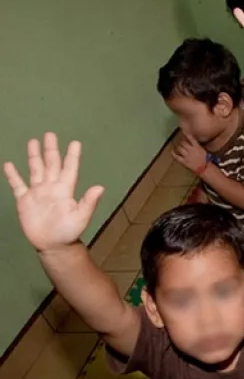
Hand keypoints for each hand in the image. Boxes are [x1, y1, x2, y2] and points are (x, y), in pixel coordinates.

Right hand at [4, 133, 104, 251]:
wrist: (53, 244)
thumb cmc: (69, 231)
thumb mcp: (81, 216)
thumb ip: (89, 202)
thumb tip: (100, 187)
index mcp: (65, 189)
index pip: (69, 168)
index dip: (72, 155)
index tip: (75, 142)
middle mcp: (51, 187)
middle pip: (51, 164)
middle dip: (50, 149)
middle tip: (50, 134)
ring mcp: (37, 193)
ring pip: (35, 169)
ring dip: (33, 156)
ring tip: (32, 141)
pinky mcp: (24, 201)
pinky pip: (18, 185)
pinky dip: (13, 175)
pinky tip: (8, 164)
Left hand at [172, 134, 207, 173]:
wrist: (205, 168)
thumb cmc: (206, 160)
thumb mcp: (203, 150)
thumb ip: (198, 146)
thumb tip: (194, 143)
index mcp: (197, 146)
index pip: (190, 138)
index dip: (187, 135)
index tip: (184, 132)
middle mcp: (191, 149)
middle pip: (183, 143)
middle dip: (182, 141)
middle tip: (182, 142)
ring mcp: (186, 155)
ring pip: (180, 148)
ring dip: (179, 147)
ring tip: (179, 146)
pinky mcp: (184, 161)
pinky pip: (177, 157)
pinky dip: (173, 154)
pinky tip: (171, 151)